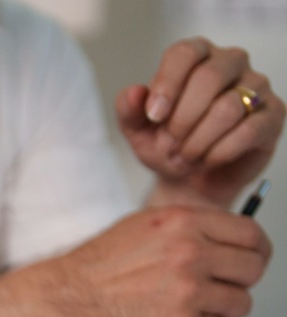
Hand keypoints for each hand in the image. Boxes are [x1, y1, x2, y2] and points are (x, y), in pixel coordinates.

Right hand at [42, 206, 269, 316]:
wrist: (66, 299)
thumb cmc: (100, 266)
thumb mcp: (145, 226)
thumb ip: (190, 229)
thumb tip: (233, 241)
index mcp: (184, 223)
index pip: (251, 235)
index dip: (257, 250)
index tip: (251, 260)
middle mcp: (190, 253)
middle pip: (253, 270)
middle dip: (239, 281)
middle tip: (218, 288)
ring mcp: (187, 291)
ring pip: (240, 304)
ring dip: (219, 309)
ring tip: (188, 307)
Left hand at [116, 37, 283, 207]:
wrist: (190, 179)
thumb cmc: (166, 144)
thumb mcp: (137, 130)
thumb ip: (128, 109)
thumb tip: (133, 93)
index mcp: (196, 56)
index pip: (185, 53)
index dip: (167, 85)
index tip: (154, 117)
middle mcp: (230, 63)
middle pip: (209, 77)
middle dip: (182, 119)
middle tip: (169, 145)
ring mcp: (257, 87)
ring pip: (229, 107)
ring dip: (199, 141)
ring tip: (185, 157)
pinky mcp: (273, 115)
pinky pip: (249, 130)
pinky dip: (219, 152)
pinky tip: (207, 160)